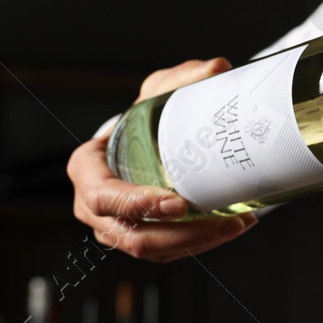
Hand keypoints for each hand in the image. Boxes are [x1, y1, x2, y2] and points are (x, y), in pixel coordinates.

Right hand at [68, 57, 256, 262]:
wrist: (144, 144)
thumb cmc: (141, 121)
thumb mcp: (156, 94)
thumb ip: (182, 80)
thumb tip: (216, 69)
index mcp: (87, 170)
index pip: (103, 197)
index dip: (136, 204)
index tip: (177, 203)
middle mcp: (95, 208)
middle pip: (133, 235)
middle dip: (181, 233)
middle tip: (222, 221)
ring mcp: (116, 229)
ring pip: (154, 250)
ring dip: (198, 242)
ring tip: (236, 224)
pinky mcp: (141, 241)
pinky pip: (168, 253)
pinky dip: (200, 244)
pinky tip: (230, 228)